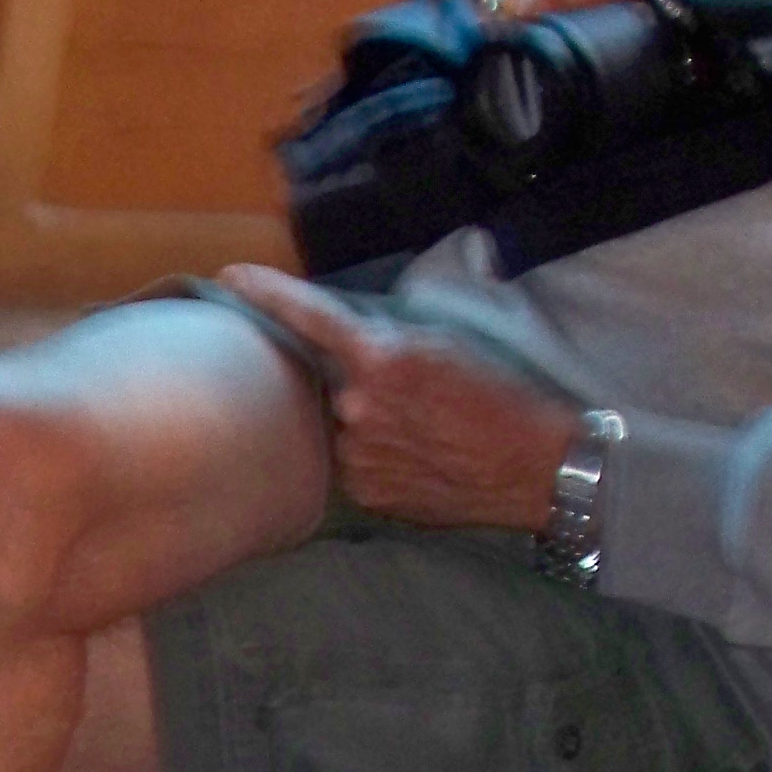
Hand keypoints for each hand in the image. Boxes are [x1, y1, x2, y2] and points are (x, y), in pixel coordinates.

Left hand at [216, 266, 582, 534]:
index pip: (307, 316)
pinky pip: (353, 464)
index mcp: (381, 356)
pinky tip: (420, 458)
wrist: (540, 466)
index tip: (231, 278)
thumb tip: (345, 336)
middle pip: (328, 381)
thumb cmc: (505, 394)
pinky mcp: (365, 492)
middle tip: (412, 395)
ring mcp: (357, 454)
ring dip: (368, 423)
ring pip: (340, 427)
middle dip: (357, 382)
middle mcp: (357, 405)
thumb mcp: (449, 341)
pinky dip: (375, 458)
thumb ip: (386, 337)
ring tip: (425, 431)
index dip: (266, 293)